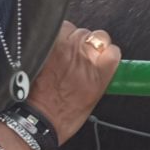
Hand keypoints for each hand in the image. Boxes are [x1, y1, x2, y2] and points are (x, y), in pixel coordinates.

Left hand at [26, 21, 120, 144]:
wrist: (36, 119)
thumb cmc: (63, 116)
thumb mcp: (93, 99)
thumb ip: (99, 76)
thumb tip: (100, 63)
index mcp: (99, 74)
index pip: (113, 50)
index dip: (106, 53)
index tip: (101, 56)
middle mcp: (85, 58)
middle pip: (96, 36)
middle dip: (89, 45)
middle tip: (79, 58)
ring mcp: (65, 49)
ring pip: (76, 29)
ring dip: (72, 38)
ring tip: (64, 53)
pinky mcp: (47, 46)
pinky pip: (57, 30)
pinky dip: (56, 37)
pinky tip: (52, 50)